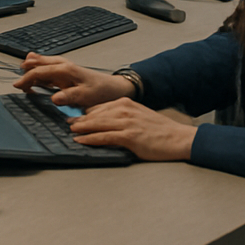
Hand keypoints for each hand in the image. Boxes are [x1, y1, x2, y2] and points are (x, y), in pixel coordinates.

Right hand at [13, 53, 133, 108]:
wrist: (116, 88)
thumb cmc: (102, 92)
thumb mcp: (86, 97)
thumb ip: (69, 96)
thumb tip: (54, 98)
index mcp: (65, 70)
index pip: (40, 71)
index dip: (27, 78)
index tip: (17, 86)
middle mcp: (64, 66)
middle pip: (40, 64)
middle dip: (27, 70)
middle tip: (18, 82)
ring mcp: (66, 69)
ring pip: (45, 63)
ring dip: (34, 66)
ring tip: (23, 67)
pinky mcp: (69, 73)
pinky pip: (51, 68)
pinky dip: (42, 68)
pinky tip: (39, 70)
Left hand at [67, 99, 196, 160]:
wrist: (178, 138)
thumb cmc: (160, 130)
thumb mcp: (139, 116)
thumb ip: (123, 117)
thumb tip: (106, 123)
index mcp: (127, 103)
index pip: (100, 106)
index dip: (86, 112)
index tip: (75, 116)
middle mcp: (124, 110)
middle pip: (95, 114)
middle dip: (79, 119)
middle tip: (67, 123)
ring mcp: (126, 123)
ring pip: (97, 124)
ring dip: (81, 128)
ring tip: (70, 131)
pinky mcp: (129, 136)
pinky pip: (104, 137)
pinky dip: (90, 139)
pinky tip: (81, 140)